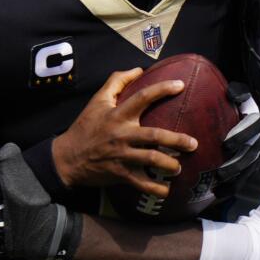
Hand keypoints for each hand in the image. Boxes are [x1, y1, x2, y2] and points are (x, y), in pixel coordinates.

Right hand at [52, 68, 197, 196]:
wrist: (66, 158)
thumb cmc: (85, 127)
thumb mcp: (96, 101)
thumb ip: (116, 81)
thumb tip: (138, 69)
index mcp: (117, 114)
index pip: (142, 97)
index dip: (162, 90)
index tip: (180, 86)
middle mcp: (121, 134)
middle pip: (154, 136)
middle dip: (177, 140)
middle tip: (193, 143)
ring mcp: (122, 156)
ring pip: (151, 160)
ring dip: (170, 164)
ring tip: (179, 166)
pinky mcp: (120, 174)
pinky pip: (142, 183)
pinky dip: (156, 189)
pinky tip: (167, 190)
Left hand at [213, 83, 259, 190]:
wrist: (254, 112)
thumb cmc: (242, 103)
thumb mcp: (242, 93)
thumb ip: (238, 92)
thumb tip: (231, 93)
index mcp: (258, 121)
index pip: (252, 129)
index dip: (240, 136)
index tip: (226, 144)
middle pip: (250, 155)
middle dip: (236, 165)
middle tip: (220, 173)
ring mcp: (258, 154)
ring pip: (248, 170)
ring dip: (235, 181)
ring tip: (219, 189)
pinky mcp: (254, 165)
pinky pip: (245, 178)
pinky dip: (233, 187)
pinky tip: (219, 195)